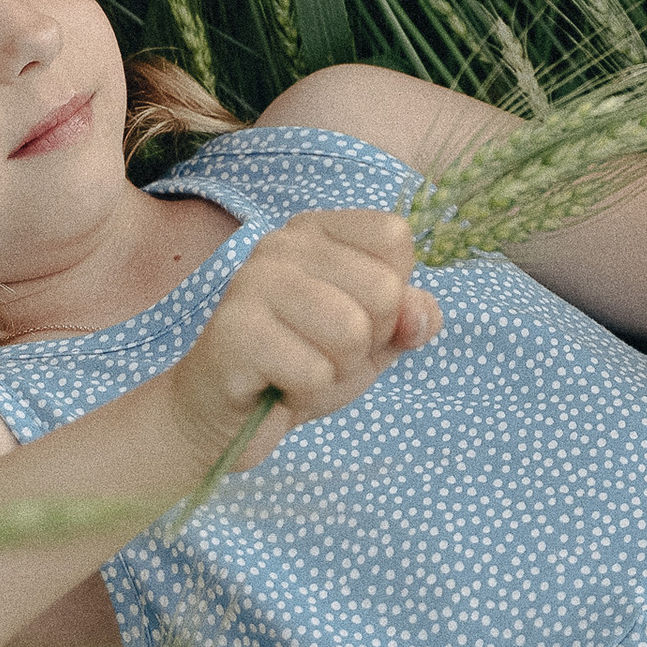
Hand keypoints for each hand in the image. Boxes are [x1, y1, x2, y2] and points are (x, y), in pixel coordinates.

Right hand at [163, 207, 440, 470]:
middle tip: (323, 350)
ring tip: (300, 367)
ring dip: (336, 369)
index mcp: (318, 229)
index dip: (393, 294)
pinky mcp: (235, 331)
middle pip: (384, 289)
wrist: (226, 417)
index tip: (354, 315)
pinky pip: (314, 371)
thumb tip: (420, 315)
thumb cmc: (302, 364)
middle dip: (367, 340)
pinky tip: (275, 383)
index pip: (394, 238)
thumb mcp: (374, 339)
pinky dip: (305, 392)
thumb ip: (411, 317)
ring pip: (352, 331)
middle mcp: (283, 242)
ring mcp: (254, 281)